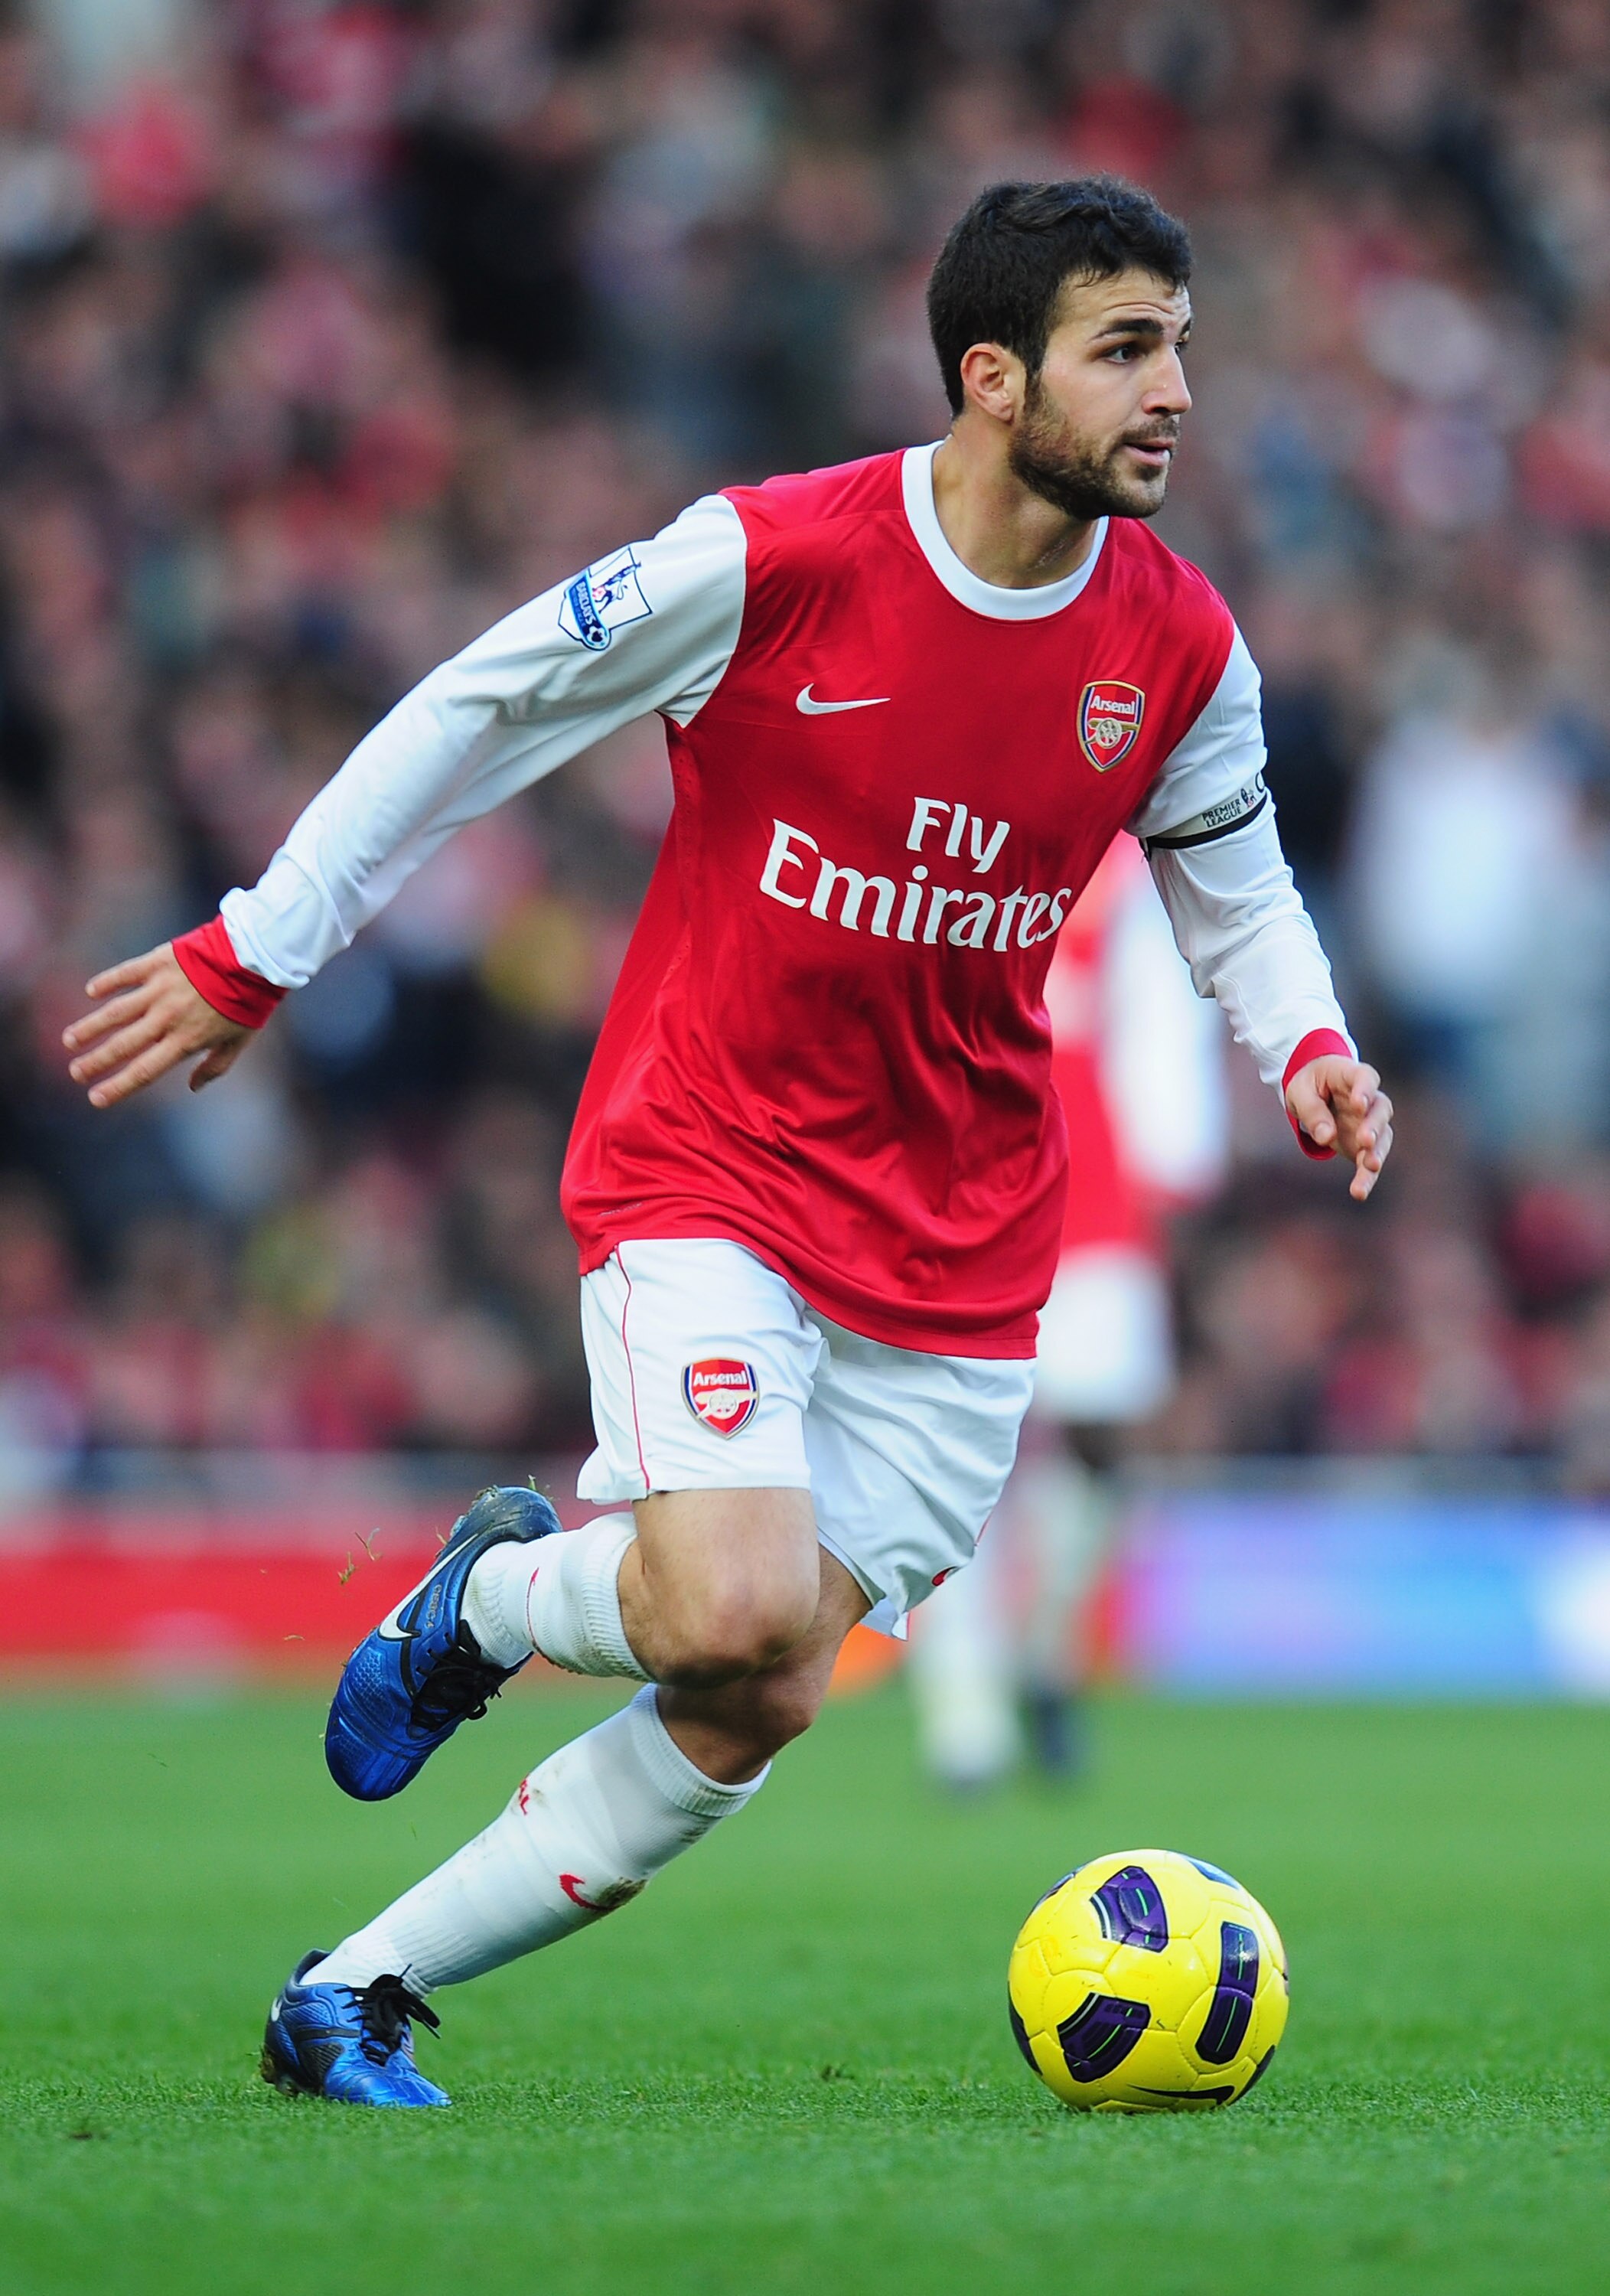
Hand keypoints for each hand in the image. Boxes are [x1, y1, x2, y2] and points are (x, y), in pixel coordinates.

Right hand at [62, 944, 252, 1108]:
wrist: (253, 957)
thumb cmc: (249, 1003)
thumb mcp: (238, 1041)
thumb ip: (214, 1067)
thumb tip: (192, 1088)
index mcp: (185, 1040)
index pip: (144, 1071)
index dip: (118, 1087)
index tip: (95, 1099)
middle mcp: (167, 1018)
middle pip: (122, 1045)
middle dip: (95, 1061)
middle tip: (75, 1072)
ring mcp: (159, 990)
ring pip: (115, 1012)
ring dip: (90, 1027)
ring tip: (69, 1040)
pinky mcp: (157, 963)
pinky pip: (124, 975)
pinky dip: (106, 983)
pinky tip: (91, 992)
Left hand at [1285, 1055, 1392, 1201]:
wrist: (1316, 1092)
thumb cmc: (1310, 1084)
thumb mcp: (1301, 1091)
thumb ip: (1312, 1110)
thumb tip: (1326, 1136)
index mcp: (1352, 1075)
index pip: (1365, 1077)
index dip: (1365, 1090)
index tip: (1360, 1104)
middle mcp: (1369, 1100)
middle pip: (1380, 1110)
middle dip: (1374, 1125)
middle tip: (1366, 1139)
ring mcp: (1370, 1123)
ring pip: (1382, 1139)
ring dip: (1376, 1154)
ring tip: (1370, 1167)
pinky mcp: (1364, 1146)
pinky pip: (1369, 1162)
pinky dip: (1366, 1177)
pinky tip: (1359, 1192)